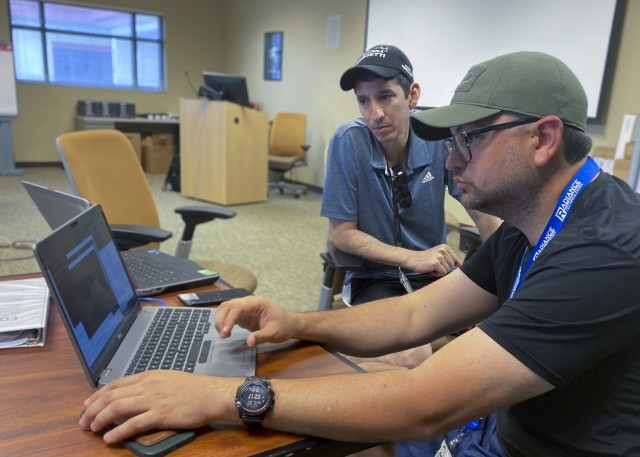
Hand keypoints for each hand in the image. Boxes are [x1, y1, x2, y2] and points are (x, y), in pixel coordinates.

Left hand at [79, 371, 235, 443]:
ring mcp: (154, 399)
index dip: (97, 395)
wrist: (211, 394)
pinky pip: (133, 423)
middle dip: (93, 409)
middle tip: (84, 421)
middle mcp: (148, 385)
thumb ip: (150, 384)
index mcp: (149, 376)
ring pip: (118, 407)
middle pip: (112, 395)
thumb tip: (133, 394)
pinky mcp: (161, 414)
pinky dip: (118, 431)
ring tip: (92, 429)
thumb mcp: (168, 378)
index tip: (87, 405)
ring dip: (100, 419)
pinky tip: (110, 438)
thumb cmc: (194, 388)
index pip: (115, 384)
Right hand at [216, 295, 297, 346]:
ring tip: (223, 334)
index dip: (229, 319)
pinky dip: (225, 322)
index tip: (225, 332)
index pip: (238, 307)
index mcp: (258, 303)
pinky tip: (226, 332)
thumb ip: (261, 336)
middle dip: (222, 319)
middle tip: (222, 335)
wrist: (289, 324)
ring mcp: (246, 307)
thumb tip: (249, 342)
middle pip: (229, 305)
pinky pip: (230, 314)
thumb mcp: (275, 333)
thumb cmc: (284, 326)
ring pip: (227, 308)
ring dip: (221, 320)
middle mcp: (250, 302)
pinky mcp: (244, 314)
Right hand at [404, 244, 461, 276]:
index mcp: (444, 247)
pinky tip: (430, 269)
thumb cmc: (425, 259)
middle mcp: (443, 250)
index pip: (455, 260)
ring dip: (440, 271)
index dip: (448, 264)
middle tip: (434, 265)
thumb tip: (461, 264)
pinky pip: (442, 273)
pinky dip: (437, 274)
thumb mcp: (438, 255)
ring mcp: (439, 256)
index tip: (439, 263)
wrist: (412, 259)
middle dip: (443, 267)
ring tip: (432, 267)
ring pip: (447, 270)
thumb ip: (450, 258)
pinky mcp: (436, 263)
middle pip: (451, 265)